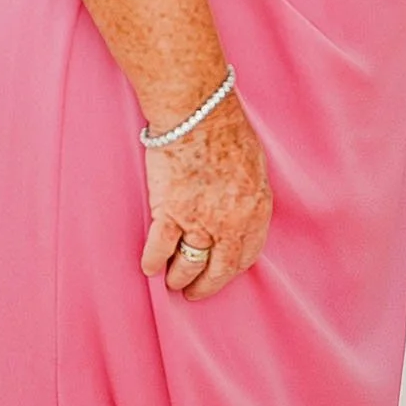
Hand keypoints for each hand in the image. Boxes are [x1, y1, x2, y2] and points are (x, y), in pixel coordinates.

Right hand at [140, 94, 271, 299]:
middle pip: (219, 268)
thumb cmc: (227, 129)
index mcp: (256, 209)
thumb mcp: (255, 166)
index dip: (231, 269)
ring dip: (178, 277)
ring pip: (188, 264)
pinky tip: (149, 268)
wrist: (198, 112)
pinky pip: (160, 249)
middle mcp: (231, 222)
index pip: (247, 254)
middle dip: (206, 285)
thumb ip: (250, 195)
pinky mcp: (170, 212)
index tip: (222, 274)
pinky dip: (153, 262)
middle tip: (194, 293)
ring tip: (171, 282)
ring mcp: (200, 220)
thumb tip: (242, 212)